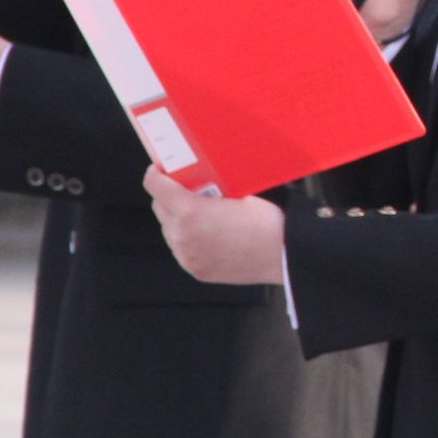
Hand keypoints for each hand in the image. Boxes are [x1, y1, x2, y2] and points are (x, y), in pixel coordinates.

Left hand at [144, 166, 285, 283]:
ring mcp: (186, 255)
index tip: (162, 169)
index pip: (155, 186)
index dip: (156, 173)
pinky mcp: (194, 268)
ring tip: (201, 212)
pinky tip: (208, 232)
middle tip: (187, 187)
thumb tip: (195, 179)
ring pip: (169, 229)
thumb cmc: (265, 222)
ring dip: (177, 218)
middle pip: (159, 207)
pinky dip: (188, 237)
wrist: (281, 254)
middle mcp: (181, 235)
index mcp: (190, 211)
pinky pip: (181, 248)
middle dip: (169, 195)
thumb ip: (207, 187)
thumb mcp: (235, 192)